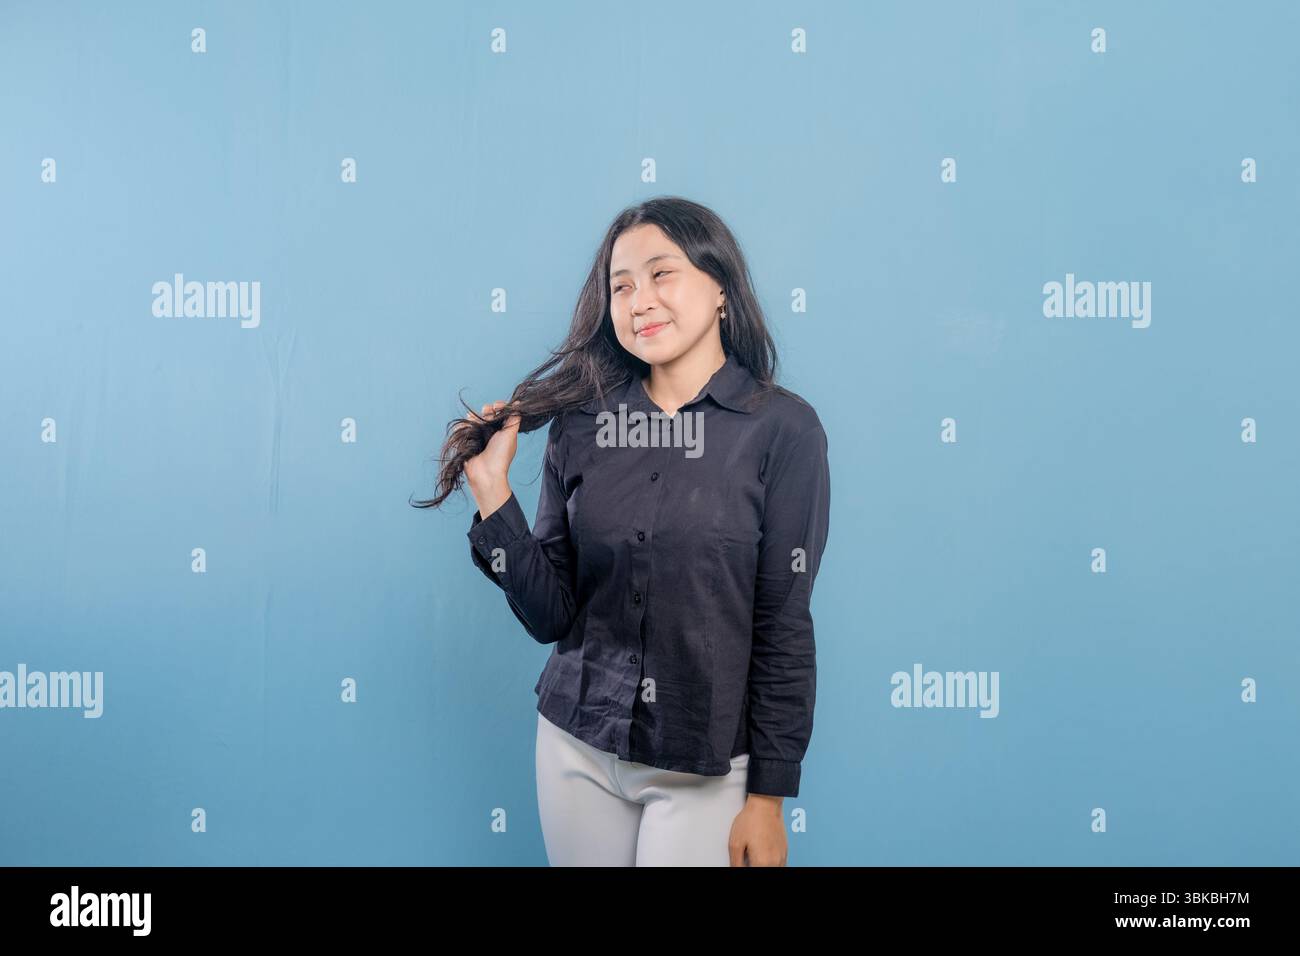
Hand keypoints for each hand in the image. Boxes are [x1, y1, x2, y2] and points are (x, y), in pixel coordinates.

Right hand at [458, 400, 519, 517]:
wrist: (486, 473)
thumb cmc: (501, 455)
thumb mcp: (511, 434)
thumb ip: (514, 419)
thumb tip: (518, 404)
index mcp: (503, 431)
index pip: (501, 413)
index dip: (499, 407)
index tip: (496, 405)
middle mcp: (492, 433)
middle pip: (487, 414)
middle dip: (486, 410)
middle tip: (486, 411)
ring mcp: (479, 437)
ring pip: (475, 420)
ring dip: (474, 416)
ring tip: (473, 418)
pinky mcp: (468, 442)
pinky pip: (464, 428)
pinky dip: (463, 424)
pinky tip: (465, 423)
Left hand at [728, 794, 786, 865]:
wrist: (766, 804)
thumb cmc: (752, 819)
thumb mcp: (735, 843)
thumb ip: (735, 862)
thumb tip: (735, 869)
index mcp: (762, 863)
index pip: (752, 873)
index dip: (744, 867)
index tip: (741, 863)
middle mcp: (775, 862)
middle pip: (764, 871)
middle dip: (753, 865)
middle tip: (747, 858)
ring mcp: (782, 857)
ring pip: (774, 869)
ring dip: (763, 865)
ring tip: (754, 856)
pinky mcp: (785, 851)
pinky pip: (779, 864)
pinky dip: (771, 863)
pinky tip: (763, 856)